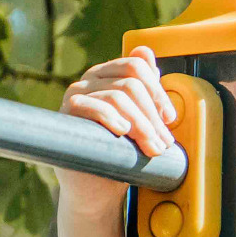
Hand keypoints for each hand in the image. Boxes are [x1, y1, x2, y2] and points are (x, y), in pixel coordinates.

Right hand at [55, 45, 174, 221]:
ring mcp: (76, 95)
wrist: (97, 185)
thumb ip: (146, 88)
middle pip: (131, 84)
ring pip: (117, 97)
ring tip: (152, 147)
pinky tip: (123, 132)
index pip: (136, 66)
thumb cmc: (121, 151)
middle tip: (164, 143)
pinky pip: (91, 106)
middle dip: (153, 116)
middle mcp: (90, 80)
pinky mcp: (65, 113)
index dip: (158, 91)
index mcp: (110, 75)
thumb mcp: (141, 120)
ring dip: (142, 125)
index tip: (170, 119)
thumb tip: (146, 51)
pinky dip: (112, 118)